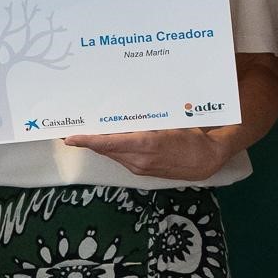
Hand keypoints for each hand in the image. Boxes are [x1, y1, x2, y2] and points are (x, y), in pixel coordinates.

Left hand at [63, 124, 240, 181]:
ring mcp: (139, 167)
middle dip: (88, 140)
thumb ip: (150, 116)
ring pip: (112, 153)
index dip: (88, 140)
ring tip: (85, 131)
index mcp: (146, 144)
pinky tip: (107, 139)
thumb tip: (130, 106)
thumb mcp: (172, 121)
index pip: (109, 143)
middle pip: (106, 148)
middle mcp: (139, 159)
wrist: (207, 160)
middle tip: (71, 127)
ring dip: (99, 144)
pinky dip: (111, 148)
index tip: (70, 137)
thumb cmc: (193, 135)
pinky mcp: (142, 171)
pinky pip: (120, 157)